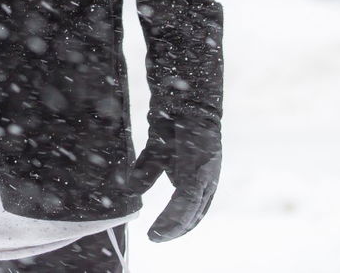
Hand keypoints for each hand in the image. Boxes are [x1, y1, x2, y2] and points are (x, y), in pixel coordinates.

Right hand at [126, 110, 220, 241]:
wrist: (182, 101)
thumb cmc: (172, 124)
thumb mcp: (156, 153)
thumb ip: (146, 172)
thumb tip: (133, 190)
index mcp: (199, 177)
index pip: (193, 208)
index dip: (178, 223)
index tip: (160, 232)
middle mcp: (206, 180)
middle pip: (194, 214)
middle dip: (175, 230)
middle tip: (156, 238)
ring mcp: (205, 177)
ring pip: (192, 212)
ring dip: (173, 228)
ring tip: (157, 236)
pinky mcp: (198, 172)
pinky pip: (188, 201)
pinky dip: (175, 217)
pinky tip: (162, 226)